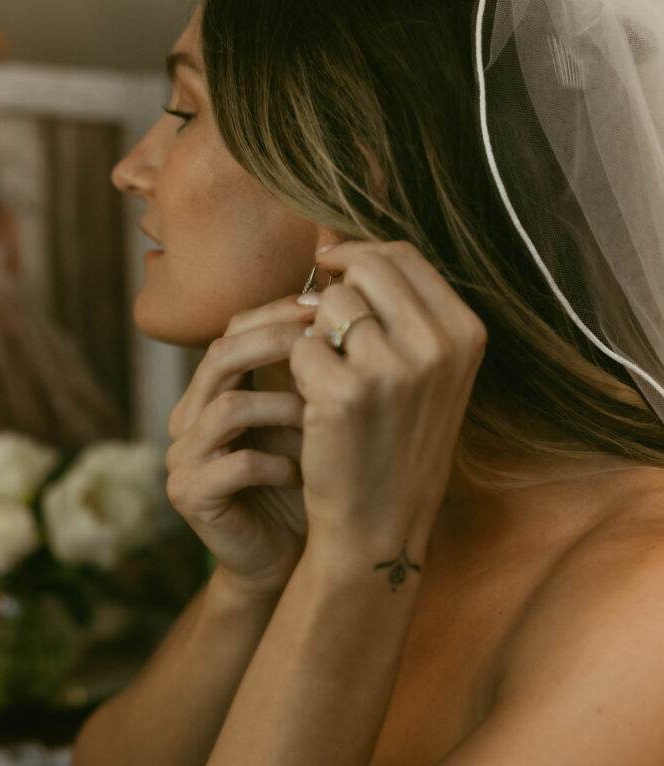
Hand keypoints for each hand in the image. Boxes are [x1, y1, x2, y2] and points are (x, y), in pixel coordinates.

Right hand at [165, 295, 315, 596]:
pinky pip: (233, 465)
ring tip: (320, 416)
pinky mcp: (190, 495)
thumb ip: (312, 373)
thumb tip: (347, 311)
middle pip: (220, 356)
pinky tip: (303, 472)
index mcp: (213, 390)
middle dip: (275, 342)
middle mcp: (189, 417)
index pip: (234, 331)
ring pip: (226, 406)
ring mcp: (183, 457)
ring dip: (281, 406)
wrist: (291, 558)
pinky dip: (275, 463)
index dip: (277, 314)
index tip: (326, 307)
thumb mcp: (310, 418)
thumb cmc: (309, 481)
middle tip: (324, 341)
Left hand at [289, 241, 486, 571]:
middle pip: (366, 267)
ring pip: (330, 304)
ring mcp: (394, 367)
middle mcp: (439, 344)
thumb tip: (334, 242)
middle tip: (324, 326)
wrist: (380, 524)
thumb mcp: (427, 372)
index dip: (358, 252)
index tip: (330, 266)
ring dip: (318, 333)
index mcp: (466, 333)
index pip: (402, 255)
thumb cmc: (398, 442)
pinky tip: (316, 405)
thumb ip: (400, 309)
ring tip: (331, 379)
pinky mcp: (346, 392)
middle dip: (336, 289)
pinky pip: (301, 345)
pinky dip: (299, 370)